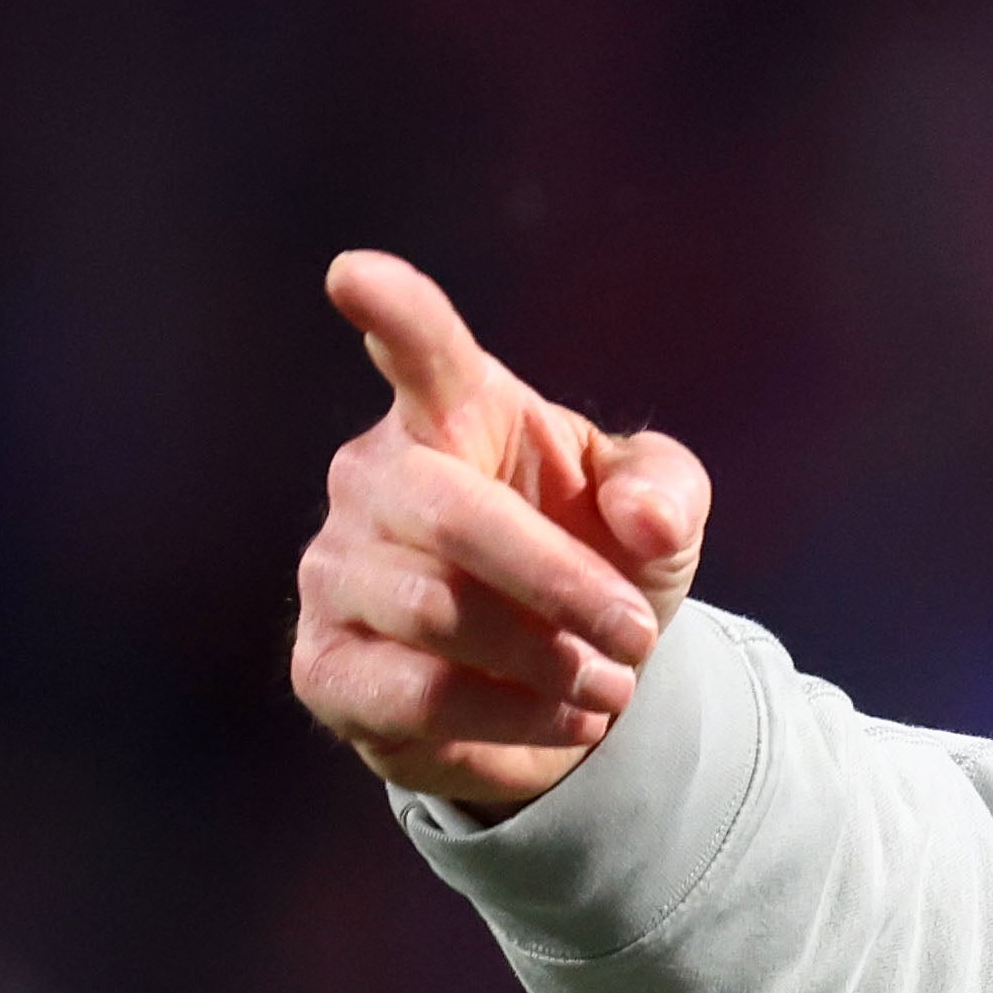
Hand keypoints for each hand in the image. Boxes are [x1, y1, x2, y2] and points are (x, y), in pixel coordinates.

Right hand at [289, 252, 711, 806]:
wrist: (571, 690)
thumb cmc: (599, 566)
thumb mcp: (658, 519)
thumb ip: (665, 489)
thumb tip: (642, 519)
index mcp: (458, 417)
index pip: (423, 355)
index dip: (393, 314)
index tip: (356, 275)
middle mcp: (375, 481)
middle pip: (451, 517)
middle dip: (560, 584)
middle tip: (637, 635)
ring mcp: (336, 572)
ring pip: (436, 613)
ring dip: (548, 660)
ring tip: (609, 681)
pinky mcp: (328, 668)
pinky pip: (414, 695)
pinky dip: (513, 718)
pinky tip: (564, 717)